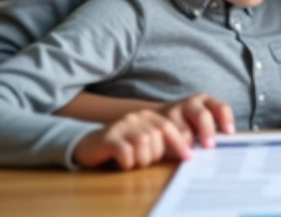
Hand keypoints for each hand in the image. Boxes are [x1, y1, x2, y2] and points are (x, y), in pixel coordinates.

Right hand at [72, 110, 190, 169]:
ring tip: (134, 162)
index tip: (188, 157)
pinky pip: (126, 152)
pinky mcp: (109, 138)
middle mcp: (134, 117)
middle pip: (156, 137)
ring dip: (141, 160)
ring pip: (142, 144)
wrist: (92, 146)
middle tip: (145, 162)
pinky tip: (123, 164)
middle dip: (155, 155)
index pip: (168, 127)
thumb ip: (164, 143)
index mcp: (147, 116)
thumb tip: (188, 153)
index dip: (179, 143)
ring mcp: (121, 126)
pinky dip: (128, 163)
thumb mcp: (146, 143)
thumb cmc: (125, 147)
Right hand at [157, 93, 235, 148]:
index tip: (229, 133)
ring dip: (189, 144)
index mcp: (205, 101)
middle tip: (209, 146)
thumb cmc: (188, 123)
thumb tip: (225, 145)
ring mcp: (174, 111)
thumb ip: (213, 129)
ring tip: (191, 154)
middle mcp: (190, 103)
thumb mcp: (202, 120)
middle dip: (207, 131)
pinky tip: (178, 153)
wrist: (157, 118)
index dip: (227, 120)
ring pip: (184, 131)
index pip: (221, 107)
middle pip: (202, 115)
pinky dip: (176, 147)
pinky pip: (170, 138)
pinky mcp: (160, 123)